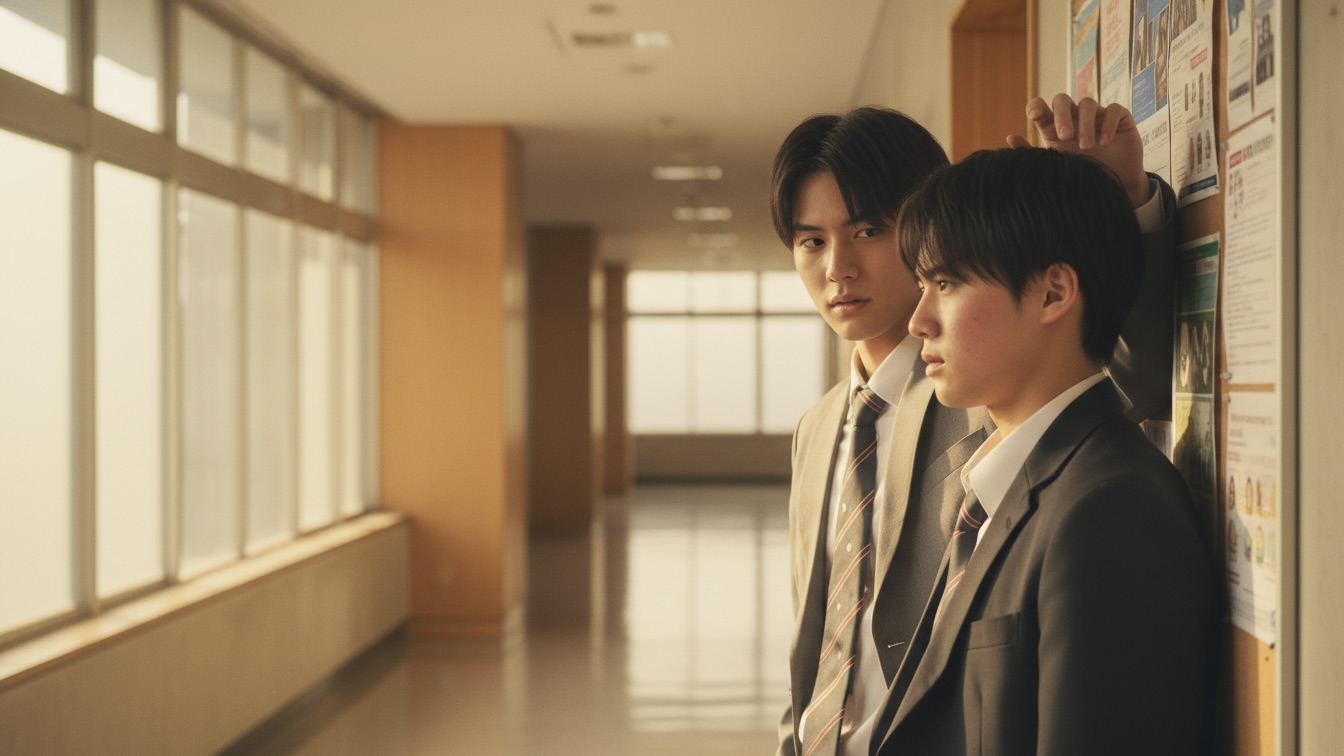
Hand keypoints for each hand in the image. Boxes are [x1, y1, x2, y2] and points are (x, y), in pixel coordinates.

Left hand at [1007, 94, 1152, 208]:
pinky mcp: (1120, 118)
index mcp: (1055, 125)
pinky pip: (1113, 110)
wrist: (1114, 185)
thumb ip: (1032, 152)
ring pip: (1087, 103)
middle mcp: (1074, 116)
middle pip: (1062, 100)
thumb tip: (1010, 138)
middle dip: (1062, 115)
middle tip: (1065, 136)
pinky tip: (1105, 141)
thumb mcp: (1054, 163)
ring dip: (1085, 124)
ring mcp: (1097, 114)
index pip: (1042, 106)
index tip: (1034, 116)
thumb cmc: (1081, 172)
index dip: (1036, 106)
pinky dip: (1108, 124)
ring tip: (1086, 146)